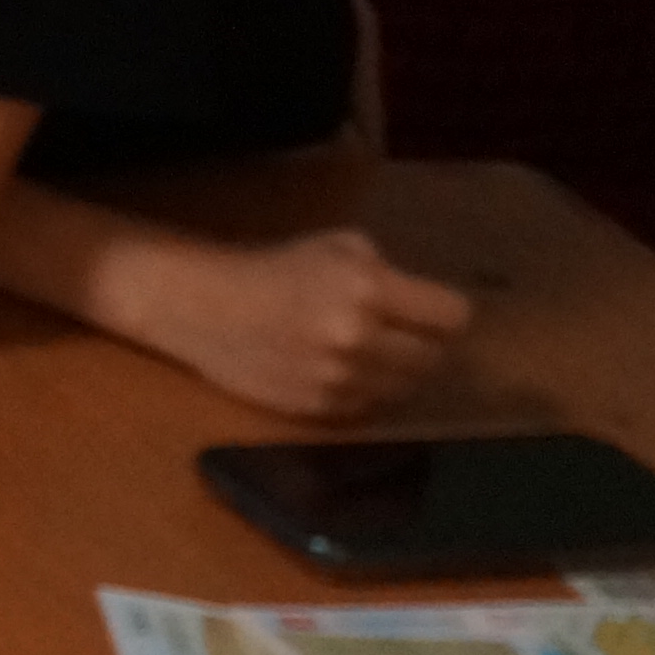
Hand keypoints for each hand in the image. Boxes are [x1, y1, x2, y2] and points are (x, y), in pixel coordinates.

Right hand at [133, 229, 473, 420]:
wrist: (203, 308)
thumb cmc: (272, 269)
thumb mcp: (338, 246)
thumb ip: (388, 272)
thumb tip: (423, 306)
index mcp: (367, 289)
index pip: (451, 316)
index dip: (443, 311)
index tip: (429, 310)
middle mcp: (358, 338)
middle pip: (434, 356)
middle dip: (422, 342)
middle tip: (400, 332)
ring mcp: (338, 379)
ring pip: (406, 387)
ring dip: (396, 370)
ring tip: (370, 352)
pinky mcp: (319, 408)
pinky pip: (371, 406)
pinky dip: (365, 390)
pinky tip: (341, 369)